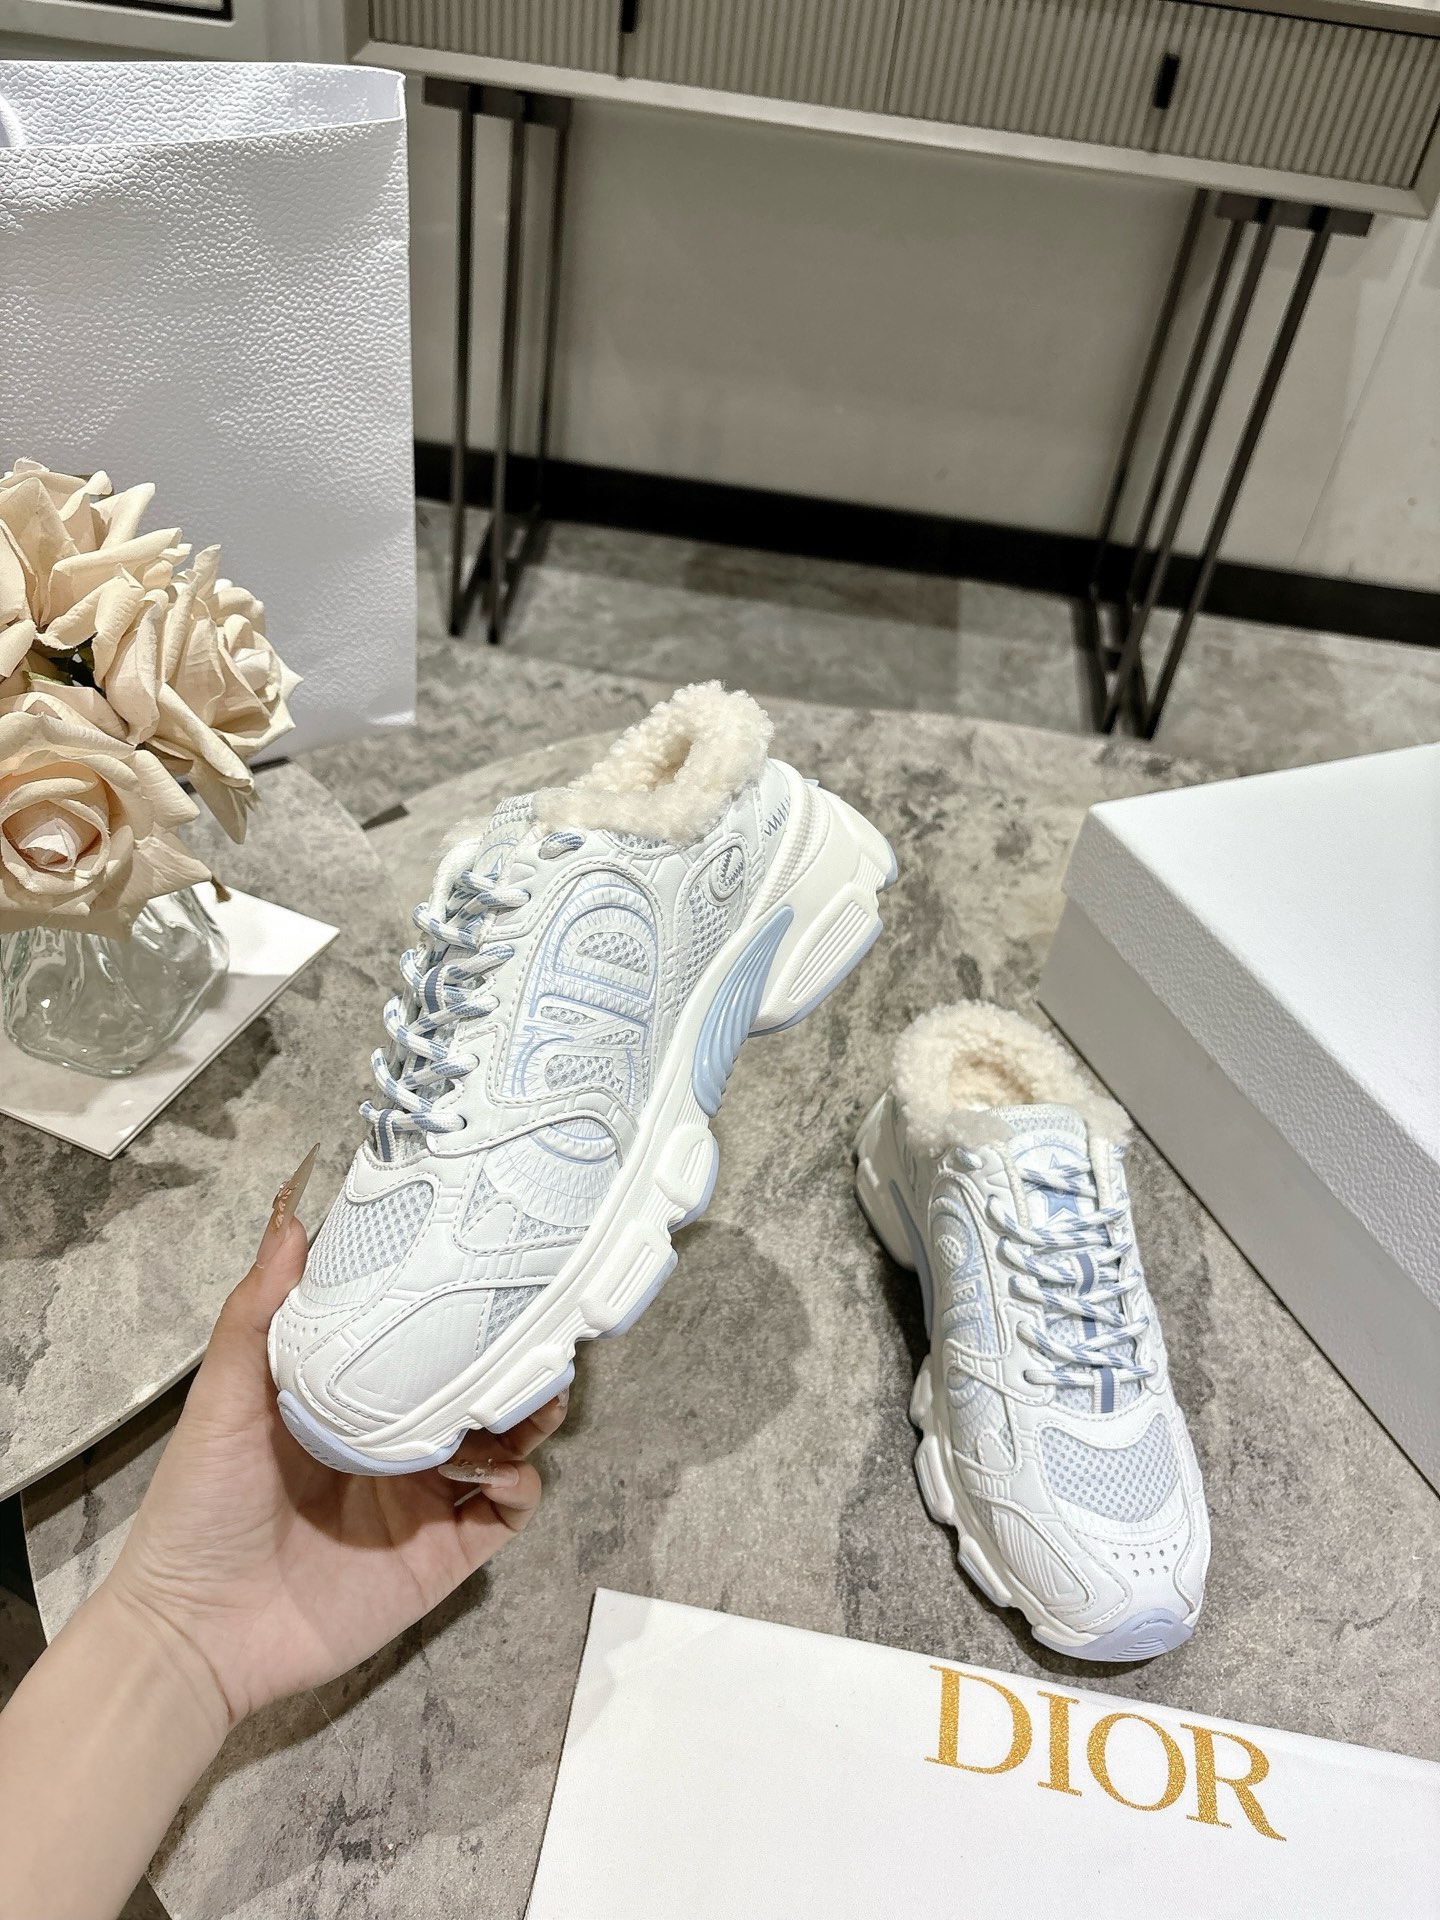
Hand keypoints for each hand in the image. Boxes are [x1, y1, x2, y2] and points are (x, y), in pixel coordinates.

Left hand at [102, 1196, 565, 1729]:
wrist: (197, 1630)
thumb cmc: (200, 1506)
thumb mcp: (224, 1396)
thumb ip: (258, 1310)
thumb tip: (290, 1217)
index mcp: (352, 1400)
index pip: (423, 1342)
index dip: (461, 1308)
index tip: (489, 1265)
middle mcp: (398, 1444)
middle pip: (482, 1388)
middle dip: (517, 1357)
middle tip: (538, 1327)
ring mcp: (425, 1500)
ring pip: (508, 1443)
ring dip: (530, 1413)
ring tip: (532, 1389)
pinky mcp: (445, 1556)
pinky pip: (507, 1512)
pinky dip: (519, 1482)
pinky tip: (494, 1464)